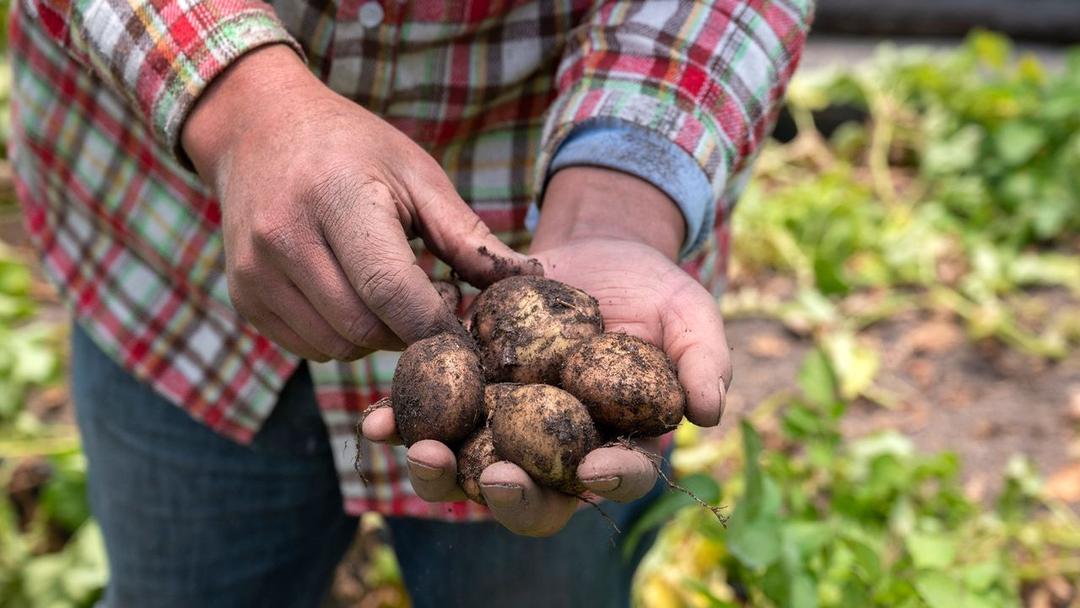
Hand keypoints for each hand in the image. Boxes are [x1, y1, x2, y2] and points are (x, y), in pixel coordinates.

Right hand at [181, 45, 537, 360]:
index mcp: (335, 196)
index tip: (468, 335)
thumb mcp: (417, 174)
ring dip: (377, 337)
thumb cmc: (352, 150)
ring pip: (337, 345)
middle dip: (410, 332)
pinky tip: (353, 297)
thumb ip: (468, 237)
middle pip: (364, 326)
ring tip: (391, 294)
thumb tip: (527, 283)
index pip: (390, 288)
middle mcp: (284, 237)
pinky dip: (343, 337)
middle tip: (432, 304)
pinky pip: (310, 347)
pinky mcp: (244, 298)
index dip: (436, 324)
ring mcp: (255, 272)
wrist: (259, 130)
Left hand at [363, 167, 730, 535]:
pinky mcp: (465, 396)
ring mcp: (506, 428)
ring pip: (471, 471)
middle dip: (511, 497)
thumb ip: (703, 360)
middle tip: (493, 478)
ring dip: (442, 473)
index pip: (620, 476)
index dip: (609, 480)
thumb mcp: (689, 315)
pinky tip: (375, 422)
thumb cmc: (651, 289)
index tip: (592, 469)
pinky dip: (399, 426)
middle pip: (536, 496)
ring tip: (419, 452)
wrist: (592, 248)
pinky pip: (429, 421)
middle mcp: (557, 450)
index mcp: (617, 444)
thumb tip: (711, 413)